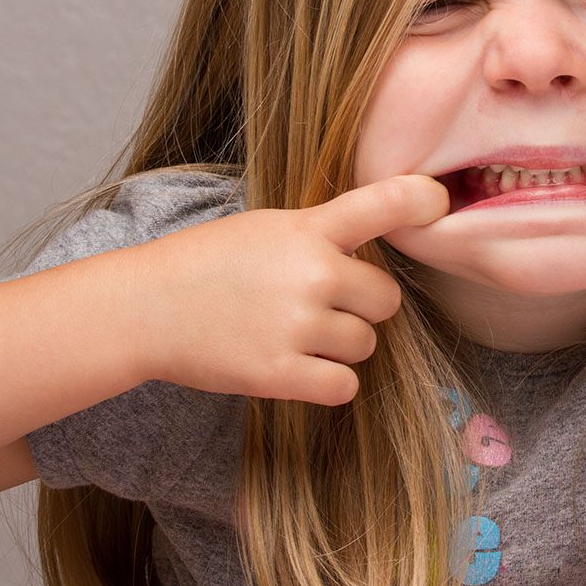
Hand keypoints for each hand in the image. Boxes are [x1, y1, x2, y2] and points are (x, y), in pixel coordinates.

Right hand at [129, 175, 448, 403]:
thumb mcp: (270, 227)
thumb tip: (380, 239)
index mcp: (309, 228)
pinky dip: (330, 381)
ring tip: (298, 332)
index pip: (383, 203)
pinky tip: (302, 366)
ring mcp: (298, 325)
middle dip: (362, 304)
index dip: (421, 199)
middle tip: (322, 303)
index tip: (439, 202)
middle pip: (386, 299)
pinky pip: (344, 385)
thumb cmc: (211, 260)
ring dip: (343, 345)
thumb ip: (324, 233)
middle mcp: (313, 273)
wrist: (146, 306)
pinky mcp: (280, 374)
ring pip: (366, 344)